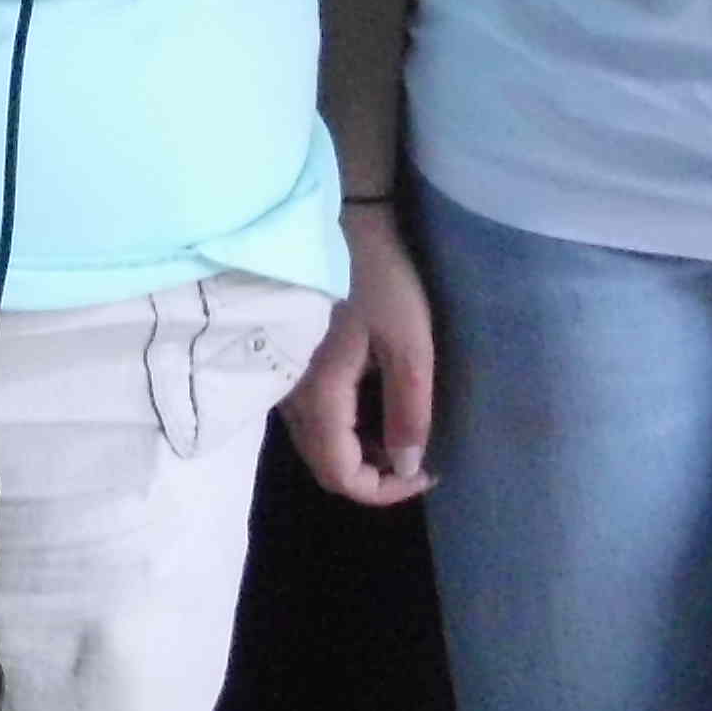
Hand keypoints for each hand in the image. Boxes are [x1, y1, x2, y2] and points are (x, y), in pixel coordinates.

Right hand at [279, 203, 436, 504]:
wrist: (343, 220)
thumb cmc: (378, 279)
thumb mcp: (409, 345)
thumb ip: (408, 411)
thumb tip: (405, 465)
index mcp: (319, 398)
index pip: (341, 476)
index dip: (385, 490)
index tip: (425, 471)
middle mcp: (292, 398)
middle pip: (325, 466)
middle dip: (374, 473)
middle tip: (417, 454)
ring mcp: (286, 380)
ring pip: (318, 443)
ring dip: (360, 450)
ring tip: (402, 430)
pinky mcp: (290, 361)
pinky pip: (314, 418)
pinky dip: (346, 427)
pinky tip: (375, 403)